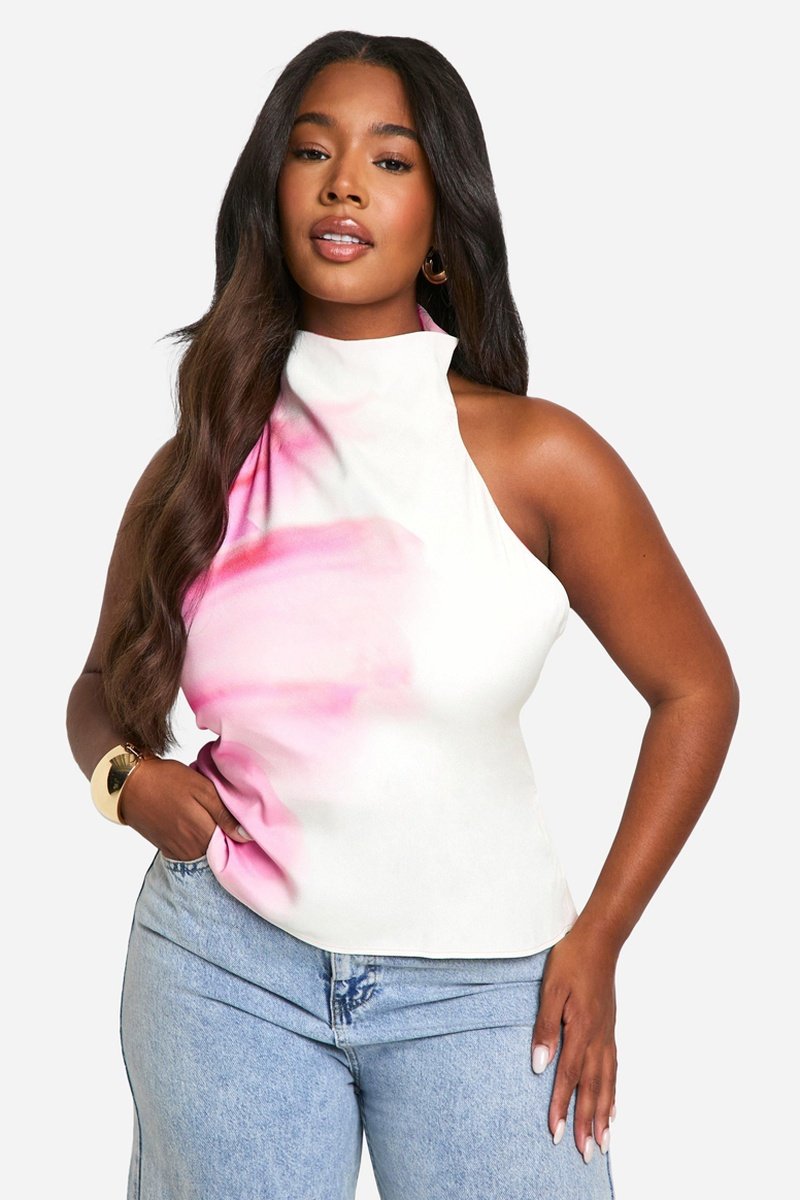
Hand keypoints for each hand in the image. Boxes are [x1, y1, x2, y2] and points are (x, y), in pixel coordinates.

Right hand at [117, 756, 252, 860]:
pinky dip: (196, 840)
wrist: (129, 785)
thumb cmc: (167, 781)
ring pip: (205, 850)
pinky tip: (194, 821)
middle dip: (226, 834)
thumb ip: (224, 814)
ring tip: (207, 815)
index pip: (233, 843)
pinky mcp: (168, 850)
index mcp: (203, 834)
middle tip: (225, 813)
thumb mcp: (202, 789)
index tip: (242, 818)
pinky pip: (190, 851)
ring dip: (210, 837)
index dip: (239, 830)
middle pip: (220, 848)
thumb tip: (246, 836)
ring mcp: (178, 852)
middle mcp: (191, 850)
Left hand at [530, 925, 618, 1162]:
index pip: (568, 1076)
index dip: (562, 1107)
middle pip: (591, 1088)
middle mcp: (598, 1038)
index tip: (557, 1134)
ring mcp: (607, 1034)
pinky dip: (614, 1092)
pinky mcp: (610, 1029)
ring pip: (607, 1083)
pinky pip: (614, 1069)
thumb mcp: (550, 989)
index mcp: (581, 1029)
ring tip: (604, 1143)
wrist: (600, 940)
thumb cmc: (571, 960)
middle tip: (585, 1154)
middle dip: (587, 1123)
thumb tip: (538, 1065)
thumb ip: (544, 1027)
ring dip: (604, 1114)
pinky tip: (614, 1107)